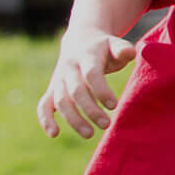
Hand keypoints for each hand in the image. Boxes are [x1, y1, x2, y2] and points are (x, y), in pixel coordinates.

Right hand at [39, 24, 136, 138]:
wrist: (80, 39)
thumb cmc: (104, 48)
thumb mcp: (114, 44)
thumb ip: (122, 49)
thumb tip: (130, 53)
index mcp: (86, 56)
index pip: (91, 74)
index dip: (101, 90)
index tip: (113, 105)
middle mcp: (69, 68)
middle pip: (76, 90)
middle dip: (90, 109)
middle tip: (106, 124)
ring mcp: (59, 79)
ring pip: (61, 101)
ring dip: (73, 119)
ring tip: (89, 134)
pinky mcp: (52, 90)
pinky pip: (44, 105)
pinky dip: (45, 119)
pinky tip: (54, 134)